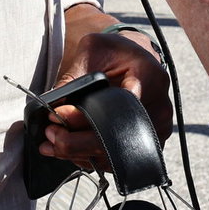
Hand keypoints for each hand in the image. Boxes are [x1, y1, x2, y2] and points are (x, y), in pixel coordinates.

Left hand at [44, 33, 171, 168]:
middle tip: (50, 134)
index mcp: (148, 76)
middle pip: (116, 137)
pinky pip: (117, 159)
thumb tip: (50, 103)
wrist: (136, 58)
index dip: (83, 116)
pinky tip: (70, 149)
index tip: (56, 115)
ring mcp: (157, 129)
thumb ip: (74, 75)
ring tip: (53, 143)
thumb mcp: (92, 50)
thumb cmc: (116, 52)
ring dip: (79, 153)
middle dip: (76, 141)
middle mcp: (158, 106)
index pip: (116, 106)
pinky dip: (91, 156)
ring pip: (114, 154)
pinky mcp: (149, 142)